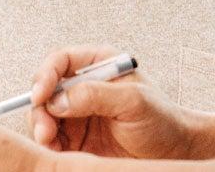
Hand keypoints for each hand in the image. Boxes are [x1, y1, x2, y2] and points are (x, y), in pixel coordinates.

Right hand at [29, 45, 196, 159]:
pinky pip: (53, 138)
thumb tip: (58, 99)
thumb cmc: (162, 120)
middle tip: (45, 131)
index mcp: (98, 64)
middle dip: (40, 109)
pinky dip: (50, 145)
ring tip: (51, 143)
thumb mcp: (134, 101)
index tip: (41, 95)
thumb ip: (96, 94)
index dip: (46, 76)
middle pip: (46, 89)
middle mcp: (83, 85)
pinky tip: (58, 153)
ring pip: (45, 115)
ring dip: (42, 129)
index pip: (60, 61)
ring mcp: (78, 111)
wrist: (174, 151)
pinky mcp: (76, 136)